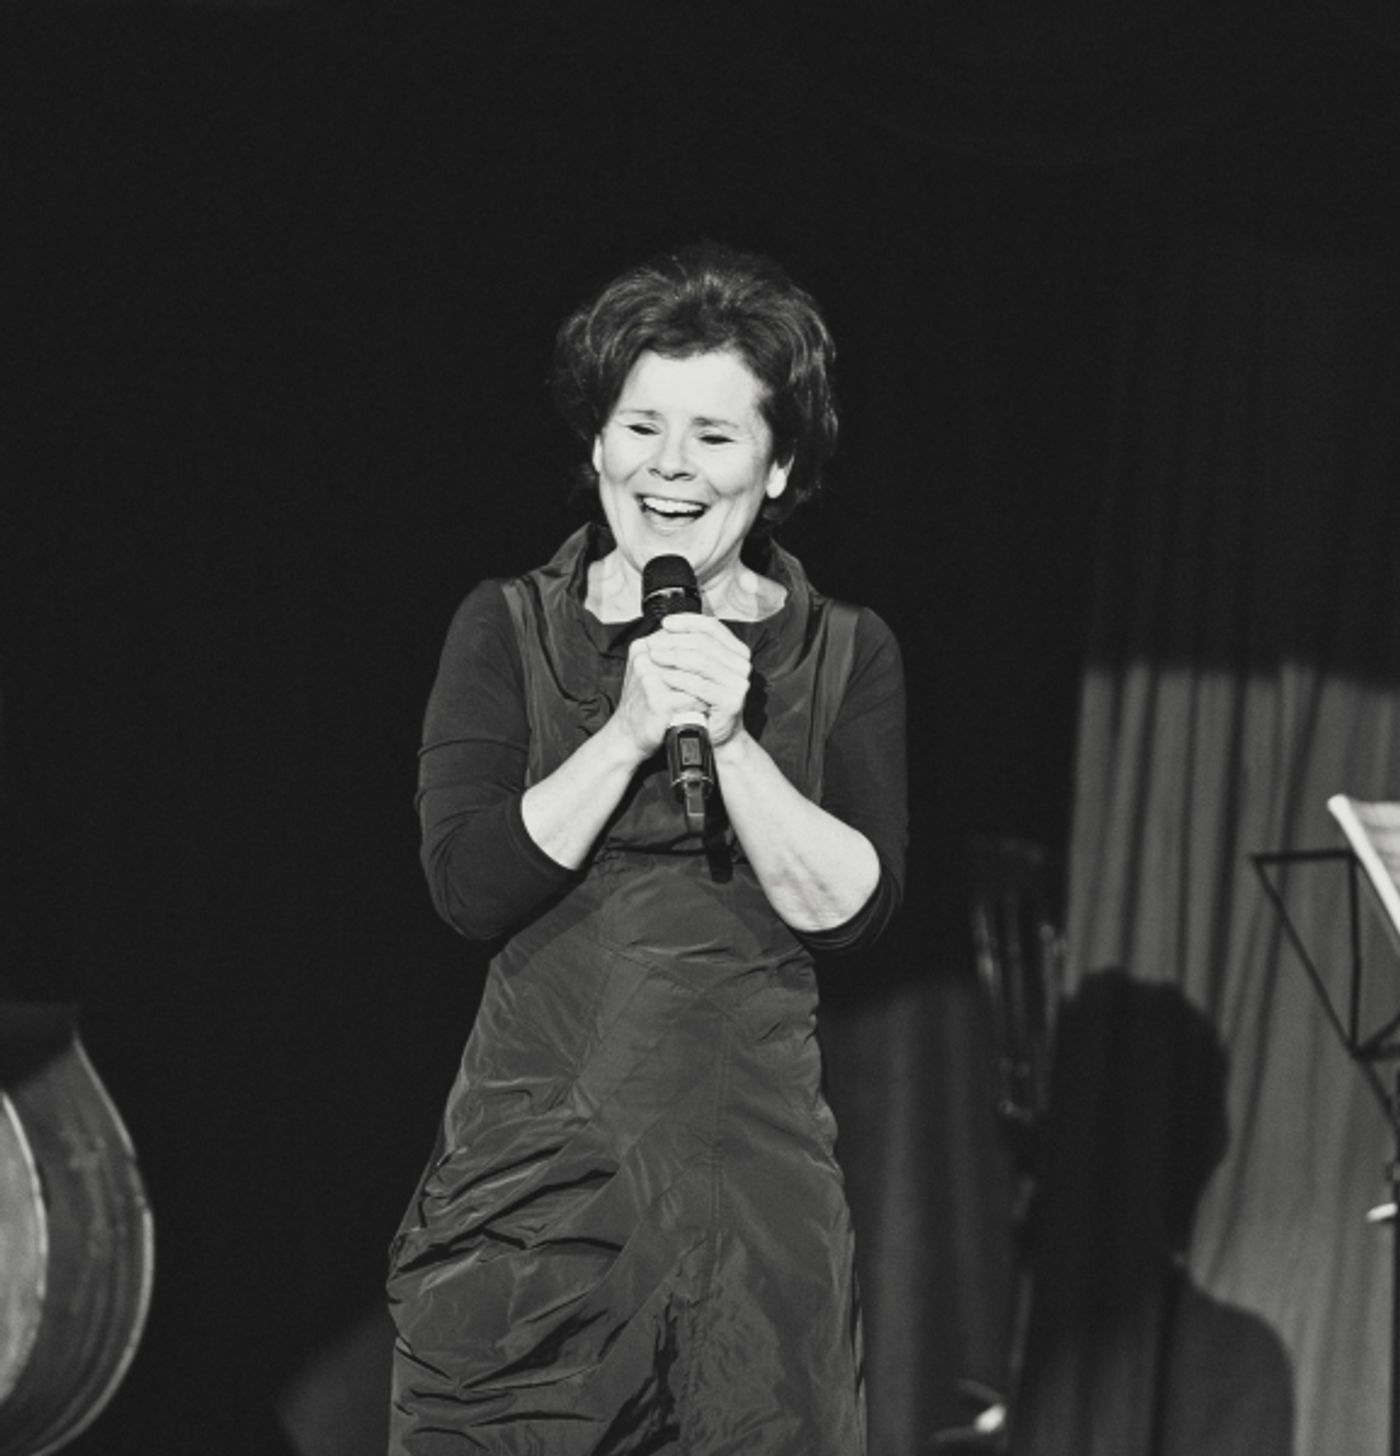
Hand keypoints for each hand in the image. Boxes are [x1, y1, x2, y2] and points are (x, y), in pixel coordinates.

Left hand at [645, 614, 751, 747]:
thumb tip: (668, 626)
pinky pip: (700, 685)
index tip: (666, 623)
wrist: (716, 734)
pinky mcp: (731, 701)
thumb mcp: (699, 668)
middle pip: (704, 643)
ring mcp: (738, 683)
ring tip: (655, 656)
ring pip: (701, 662)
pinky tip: (664, 676)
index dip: (687, 622)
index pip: (712, 628)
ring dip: (674, 657)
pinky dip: (680, 678)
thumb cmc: (704, 700)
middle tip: (653, 643)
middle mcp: (742, 664)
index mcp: (737, 651)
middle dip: (675, 640)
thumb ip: (692, 647)